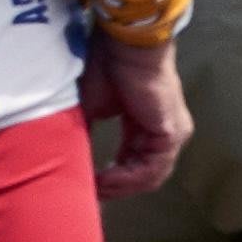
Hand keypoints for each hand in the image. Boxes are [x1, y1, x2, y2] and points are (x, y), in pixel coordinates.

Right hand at [82, 36, 187, 192]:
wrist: (124, 45)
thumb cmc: (107, 66)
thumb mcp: (90, 108)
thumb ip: (86, 133)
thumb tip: (68, 158)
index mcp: (148, 126)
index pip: (135, 163)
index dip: (112, 180)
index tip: (86, 188)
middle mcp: (165, 132)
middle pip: (143, 175)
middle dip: (114, 189)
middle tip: (86, 197)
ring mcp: (173, 134)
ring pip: (149, 177)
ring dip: (118, 187)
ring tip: (92, 191)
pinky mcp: (171, 133)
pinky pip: (152, 168)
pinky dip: (127, 179)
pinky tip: (104, 181)